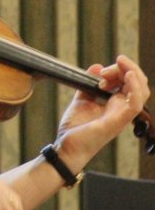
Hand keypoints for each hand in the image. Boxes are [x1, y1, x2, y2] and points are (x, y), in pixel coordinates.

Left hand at [55, 55, 149, 169]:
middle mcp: (122, 108)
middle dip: (126, 68)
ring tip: (121, 64)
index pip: (129, 82)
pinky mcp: (117, 120)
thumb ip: (89, 83)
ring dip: (133, 73)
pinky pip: (135, 104)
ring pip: (142, 92)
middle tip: (107, 69)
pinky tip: (128, 75)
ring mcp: (121, 115)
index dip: (119, 70)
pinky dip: (135, 87)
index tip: (101, 70)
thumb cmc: (76, 127)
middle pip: (138, 84)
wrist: (66, 146)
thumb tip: (97, 66)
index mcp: (115, 103)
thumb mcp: (82, 99)